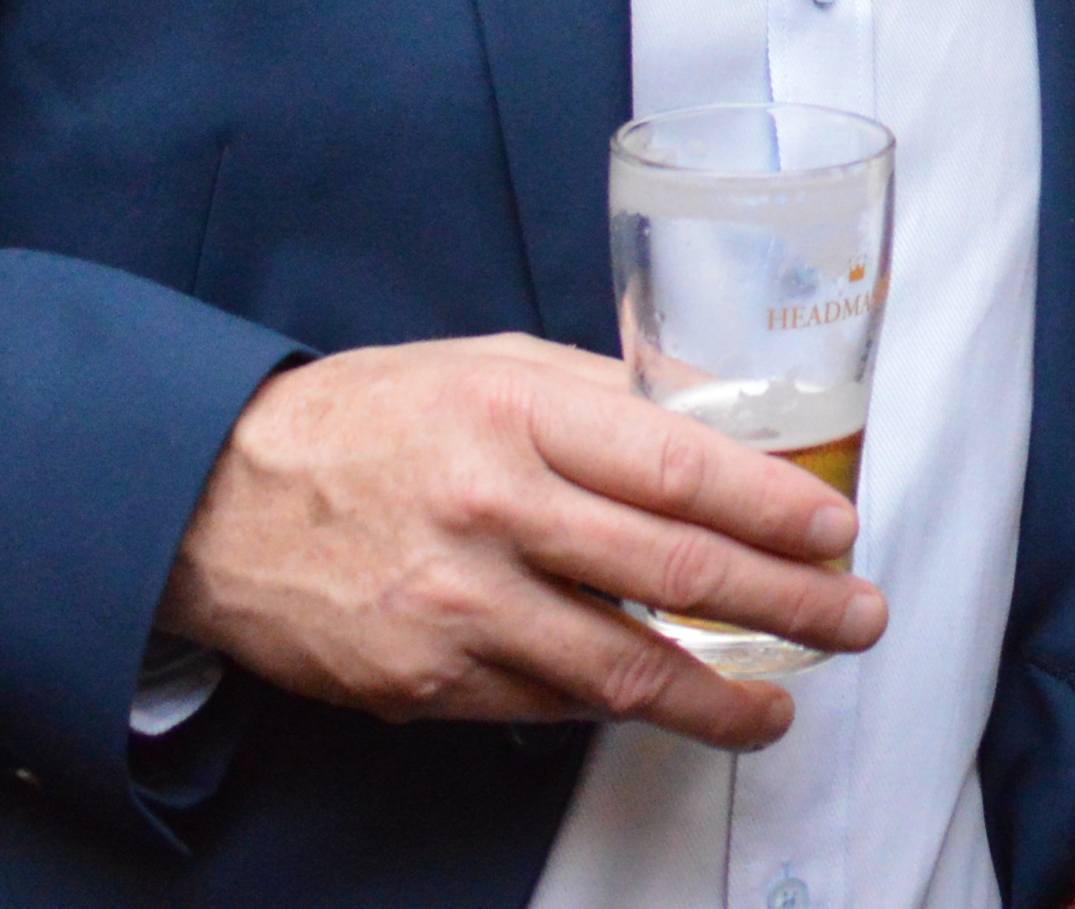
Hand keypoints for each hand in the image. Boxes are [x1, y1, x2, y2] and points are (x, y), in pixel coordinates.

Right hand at [157, 337, 881, 748]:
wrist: (216, 503)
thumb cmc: (369, 420)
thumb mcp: (486, 367)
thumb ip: (601, 394)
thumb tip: (720, 420)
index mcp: (519, 412)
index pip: (680, 465)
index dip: (775, 507)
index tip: (839, 531)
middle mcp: (495, 510)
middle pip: (676, 573)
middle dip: (789, 605)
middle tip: (857, 619)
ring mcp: (460, 608)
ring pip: (624, 669)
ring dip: (723, 694)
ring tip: (783, 704)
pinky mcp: (427, 684)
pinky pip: (552, 703)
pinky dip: (622, 708)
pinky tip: (672, 703)